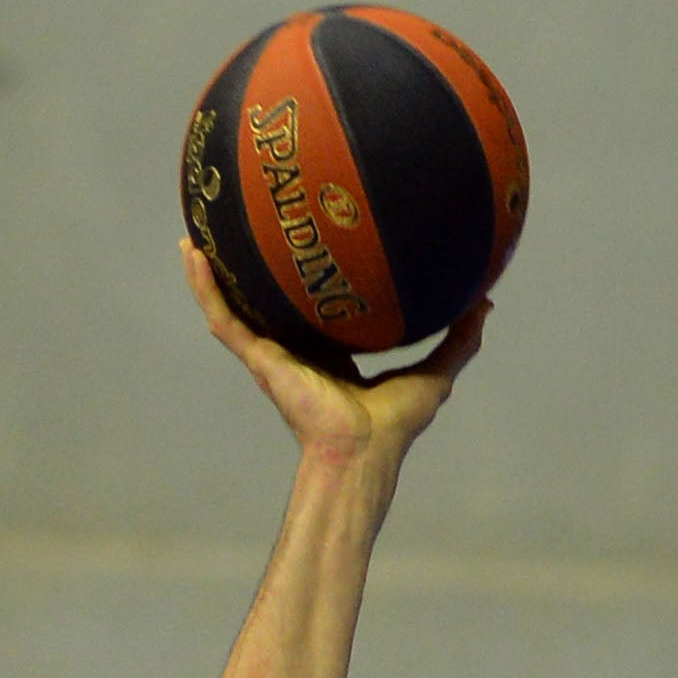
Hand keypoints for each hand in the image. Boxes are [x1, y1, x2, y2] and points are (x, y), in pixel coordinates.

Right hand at [183, 240, 486, 464]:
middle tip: (244, 225)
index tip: (308, 243)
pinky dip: (204, 287)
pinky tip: (191, 252)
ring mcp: (272, 354)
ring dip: (210, 273)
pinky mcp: (259, 358)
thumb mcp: (435, 373)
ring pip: (233, 305)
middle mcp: (295, 351)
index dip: (309, 281)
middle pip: (267, 302)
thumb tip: (485, 302)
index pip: (313, 311)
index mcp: (328, 356)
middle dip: (252, 269)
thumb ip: (458, 339)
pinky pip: (224, 316)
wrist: (363, 452)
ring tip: (194, 233)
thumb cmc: (394, 425)